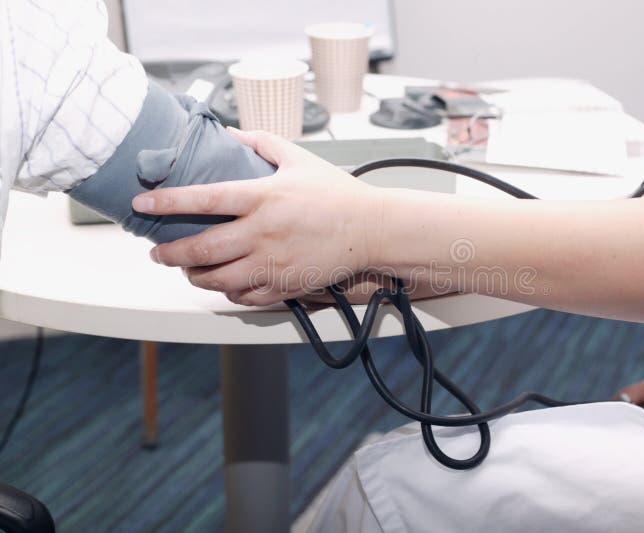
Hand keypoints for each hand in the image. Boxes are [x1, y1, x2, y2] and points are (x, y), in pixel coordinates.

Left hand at [131, 129, 382, 304]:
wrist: (371, 230)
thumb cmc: (337, 195)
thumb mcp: (298, 158)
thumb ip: (260, 143)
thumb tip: (229, 134)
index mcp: (264, 198)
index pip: (203, 199)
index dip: (167, 200)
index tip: (143, 203)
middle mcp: (263, 233)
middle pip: (200, 249)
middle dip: (169, 252)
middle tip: (157, 251)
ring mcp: (273, 263)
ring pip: (216, 279)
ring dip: (193, 275)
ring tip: (186, 268)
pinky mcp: (285, 285)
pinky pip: (244, 296)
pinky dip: (226, 292)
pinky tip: (223, 283)